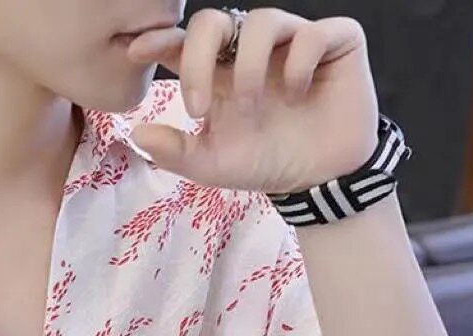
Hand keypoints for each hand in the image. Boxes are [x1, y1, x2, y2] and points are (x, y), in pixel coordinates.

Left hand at [127, 8, 379, 193]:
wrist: (318, 178)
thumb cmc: (263, 163)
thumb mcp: (211, 165)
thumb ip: (174, 151)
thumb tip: (136, 132)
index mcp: (219, 73)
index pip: (185, 43)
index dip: (161, 40)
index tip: (138, 52)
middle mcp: (251, 50)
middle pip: (214, 21)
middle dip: (198, 57)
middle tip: (197, 106)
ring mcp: (292, 41)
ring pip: (262, 21)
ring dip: (248, 68)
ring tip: (250, 108)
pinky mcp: (335, 42)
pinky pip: (312, 33)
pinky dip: (300, 63)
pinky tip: (298, 95)